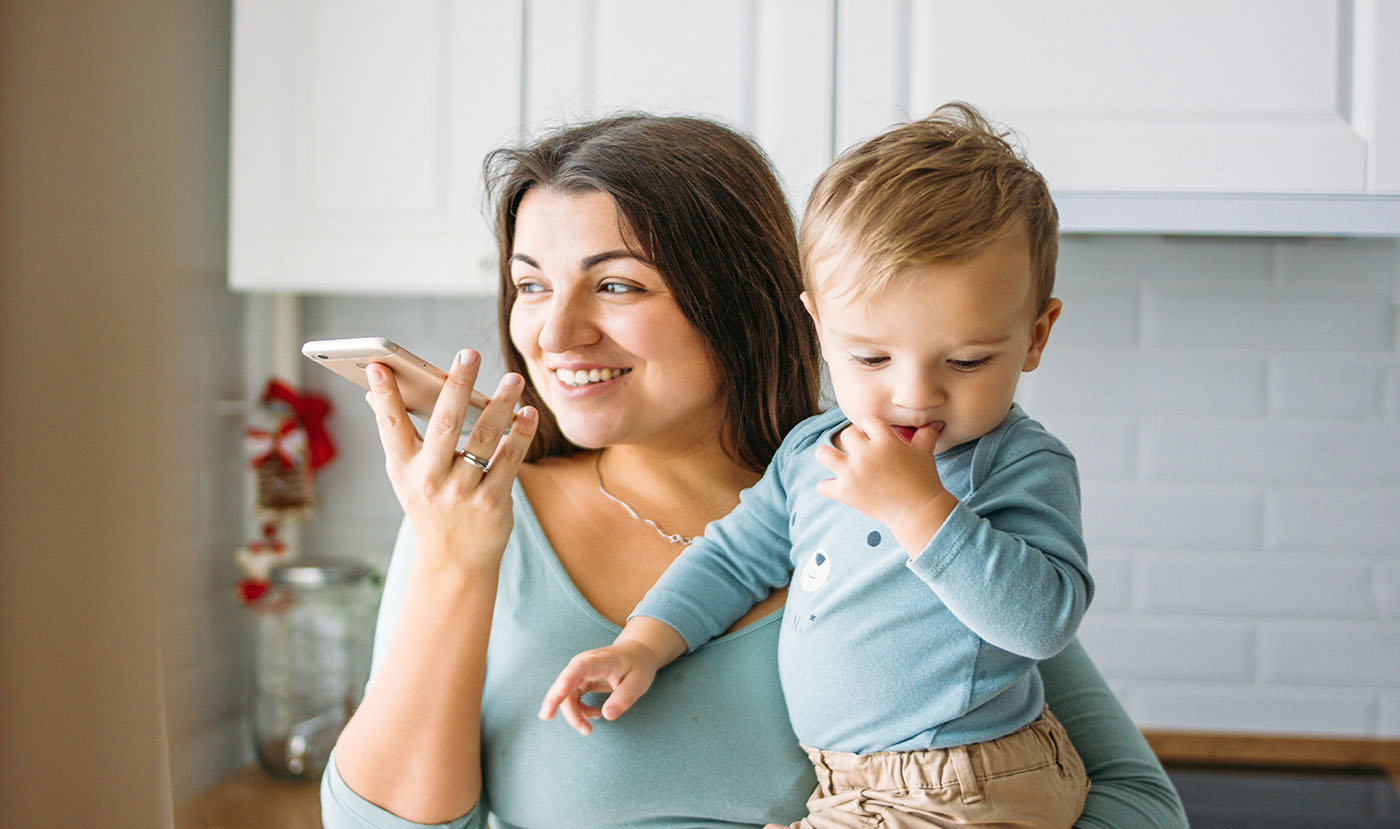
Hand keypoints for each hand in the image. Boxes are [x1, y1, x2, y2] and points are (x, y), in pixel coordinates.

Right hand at [365, 348, 536, 573]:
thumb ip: (400, 436)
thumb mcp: (405, 476)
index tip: (379, 365)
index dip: (383, 396)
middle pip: (444, 424)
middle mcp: (429, 479)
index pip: (390, 425)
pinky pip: (509, 461)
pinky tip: (528, 414)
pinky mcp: (491, 502)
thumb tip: (383, 388)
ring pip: (484, 439)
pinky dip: (520, 435)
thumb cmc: (429, 506)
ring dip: (500, 404)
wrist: (453, 561)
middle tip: (470, 353)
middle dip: (456, 386)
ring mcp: (461, 492)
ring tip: (513, 378)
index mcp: (404, 468)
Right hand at [538, 639, 664, 734]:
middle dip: (554, 701)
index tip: (559, 690)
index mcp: (599, 660)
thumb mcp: (639, 682)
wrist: (636, 655)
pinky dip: (579, 712)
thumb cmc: (638, 666)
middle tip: (546, 717)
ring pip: (565, 695)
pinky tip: (595, 716)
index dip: (568, 678)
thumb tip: (607, 716)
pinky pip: (571, 699)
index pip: (579, 667)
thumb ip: (624, 698)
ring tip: (588, 730)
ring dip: (572, 715)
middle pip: (563, 683)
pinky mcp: (580, 682)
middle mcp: (583, 665)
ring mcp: (579, 674)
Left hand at [813, 416, 956, 556]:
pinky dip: (828, 487)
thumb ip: (925, 435)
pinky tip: (837, 487)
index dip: (872, 429)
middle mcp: (865, 454)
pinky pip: (823, 486)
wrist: (918, 512)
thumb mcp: (925, 453)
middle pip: (847, 434)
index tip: (876, 438)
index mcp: (885, 441)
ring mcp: (852, 473)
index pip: (868, 421)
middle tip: (862, 453)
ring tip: (836, 461)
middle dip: (854, 442)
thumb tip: (934, 423)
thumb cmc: (924, 481)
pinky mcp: (845, 492)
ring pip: (823, 454)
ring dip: (828, 456)